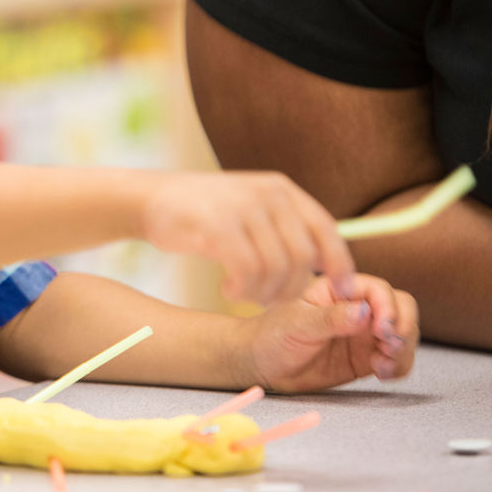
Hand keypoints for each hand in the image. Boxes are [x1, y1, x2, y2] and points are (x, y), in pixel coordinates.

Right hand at [142, 171, 353, 303]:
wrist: (151, 198)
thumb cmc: (203, 212)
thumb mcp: (250, 205)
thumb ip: (283, 226)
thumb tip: (323, 264)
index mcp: (281, 189)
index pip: (326, 229)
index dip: (340, 264)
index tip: (340, 291)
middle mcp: (267, 195)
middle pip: (302, 257)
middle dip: (290, 290)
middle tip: (269, 302)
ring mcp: (243, 209)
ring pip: (275, 269)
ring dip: (262, 294)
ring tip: (243, 295)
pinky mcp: (219, 227)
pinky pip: (247, 272)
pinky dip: (242, 290)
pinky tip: (227, 289)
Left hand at [242, 274, 417, 392]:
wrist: (262, 365)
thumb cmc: (272, 335)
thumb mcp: (297, 325)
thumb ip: (331, 318)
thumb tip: (365, 313)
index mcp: (339, 289)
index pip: (379, 290)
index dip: (388, 307)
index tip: (381, 329)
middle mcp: (358, 307)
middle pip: (401, 308)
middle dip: (403, 327)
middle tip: (388, 348)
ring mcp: (365, 333)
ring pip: (404, 334)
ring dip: (404, 349)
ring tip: (383, 366)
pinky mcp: (368, 358)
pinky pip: (397, 359)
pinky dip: (400, 366)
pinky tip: (382, 374)